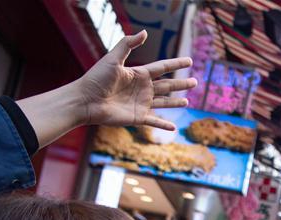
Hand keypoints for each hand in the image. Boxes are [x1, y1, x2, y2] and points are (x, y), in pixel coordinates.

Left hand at [77, 31, 194, 130]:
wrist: (86, 101)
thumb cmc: (96, 78)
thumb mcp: (112, 59)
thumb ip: (128, 45)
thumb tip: (145, 32)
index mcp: (138, 74)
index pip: (162, 68)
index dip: (176, 64)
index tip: (189, 60)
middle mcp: (142, 89)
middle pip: (167, 86)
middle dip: (181, 84)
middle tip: (195, 82)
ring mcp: (141, 104)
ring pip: (164, 103)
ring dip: (175, 102)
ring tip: (187, 102)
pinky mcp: (138, 117)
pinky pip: (155, 121)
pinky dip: (164, 125)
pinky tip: (174, 127)